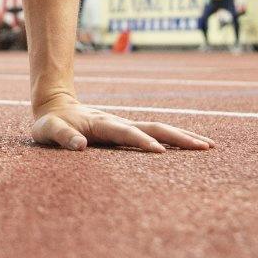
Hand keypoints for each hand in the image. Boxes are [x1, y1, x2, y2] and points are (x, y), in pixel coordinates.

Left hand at [31, 94, 213, 152]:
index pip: (127, 133)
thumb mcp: (48, 130)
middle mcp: (120, 122)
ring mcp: (126, 126)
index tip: (160, 152)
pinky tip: (192, 146)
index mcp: (102, 123)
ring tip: (209, 146)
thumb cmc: (50, 123)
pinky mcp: (128, 131)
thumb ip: (62, 137)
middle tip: (204, 147)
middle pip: (155, 127)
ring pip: (160, 128)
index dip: (142, 141)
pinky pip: (155, 134)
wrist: (55, 105)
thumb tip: (79, 146)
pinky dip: (175, 139)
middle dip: (179, 137)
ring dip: (183, 136)